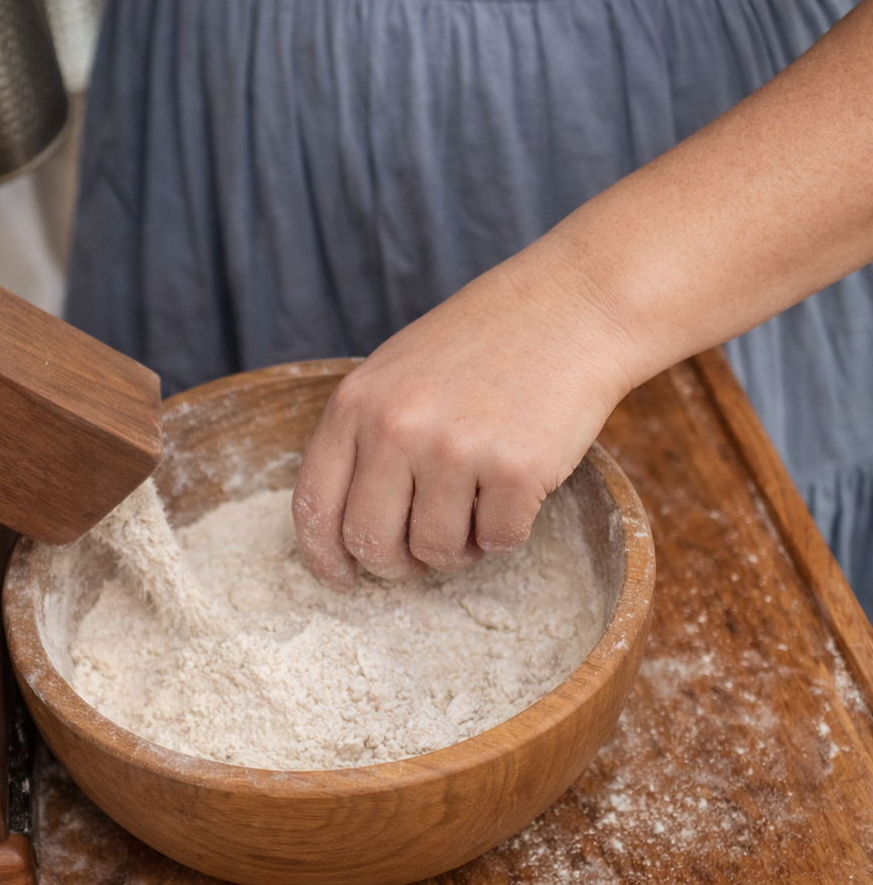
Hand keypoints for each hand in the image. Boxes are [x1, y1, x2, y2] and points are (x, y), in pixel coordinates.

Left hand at [291, 253, 639, 588]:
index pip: (314, 505)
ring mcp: (453, 449)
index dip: (325, 556)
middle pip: (371, 542)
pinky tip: (515, 487)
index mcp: (353, 405)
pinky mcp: (514, 469)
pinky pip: (498, 541)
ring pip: (436, 550)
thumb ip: (362, 439)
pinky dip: (508, 530)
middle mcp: (394, 428)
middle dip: (397, 562)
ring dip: (459, 545)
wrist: (570, 307)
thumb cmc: (480, 344)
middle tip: (422, 552)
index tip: (343, 577)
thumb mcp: (394, 375)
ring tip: (476, 502)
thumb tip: (344, 531)